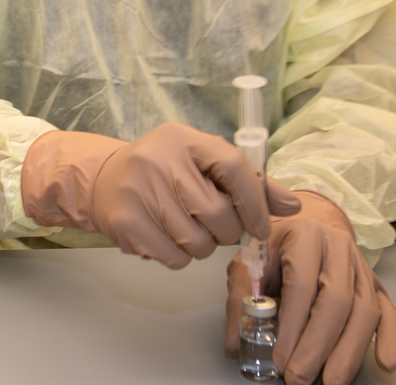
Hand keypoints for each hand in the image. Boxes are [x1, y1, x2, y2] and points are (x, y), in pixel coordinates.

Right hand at [21, 123, 300, 267]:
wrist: (103, 180)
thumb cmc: (164, 172)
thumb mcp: (202, 164)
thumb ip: (248, 183)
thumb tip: (292, 205)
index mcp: (183, 139)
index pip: (233, 166)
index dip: (256, 202)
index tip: (261, 227)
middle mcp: (159, 160)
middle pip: (219, 214)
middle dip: (227, 231)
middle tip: (214, 226)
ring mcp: (140, 191)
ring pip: (199, 241)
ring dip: (202, 246)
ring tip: (186, 229)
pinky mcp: (126, 222)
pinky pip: (175, 257)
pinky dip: (179, 257)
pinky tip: (166, 238)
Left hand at [224, 191, 395, 384]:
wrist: (303, 227)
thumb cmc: (273, 249)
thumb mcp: (248, 264)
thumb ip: (239, 301)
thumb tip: (235, 344)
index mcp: (304, 236)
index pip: (301, 284)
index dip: (292, 326)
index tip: (281, 360)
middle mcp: (339, 249)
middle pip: (337, 300)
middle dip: (318, 346)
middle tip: (300, 378)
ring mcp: (362, 268)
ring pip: (365, 311)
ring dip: (349, 352)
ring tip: (332, 381)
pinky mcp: (376, 286)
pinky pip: (390, 313)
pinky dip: (391, 340)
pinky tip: (384, 364)